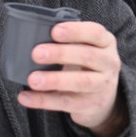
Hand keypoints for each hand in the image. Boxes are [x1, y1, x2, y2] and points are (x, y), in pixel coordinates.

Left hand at [18, 21, 125, 136]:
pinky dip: (44, 100)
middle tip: (36, 53)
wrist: (104, 99)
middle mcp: (109, 63)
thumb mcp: (85, 48)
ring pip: (80, 82)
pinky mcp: (92, 105)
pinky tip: (26, 97)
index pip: (96, 33)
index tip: (55, 31)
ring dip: (54, 80)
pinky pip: (66, 102)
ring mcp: (102, 86)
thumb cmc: (86, 64)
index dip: (76, 31)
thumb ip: (68, 41)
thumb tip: (32, 36)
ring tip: (33, 79)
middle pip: (87, 56)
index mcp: (106, 43)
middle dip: (60, 54)